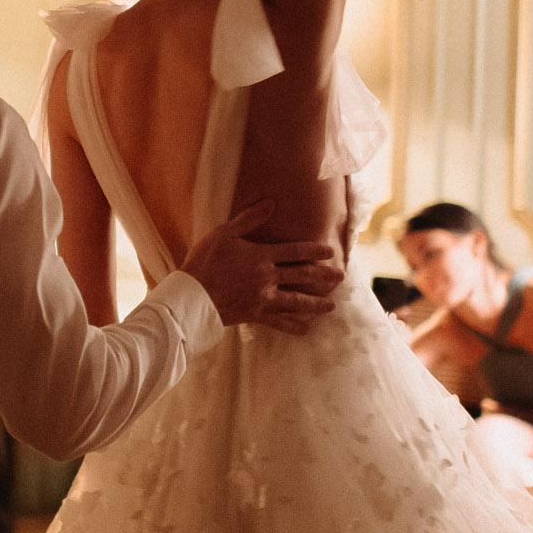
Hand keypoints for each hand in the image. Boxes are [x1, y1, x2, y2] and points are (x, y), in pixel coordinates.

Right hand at [180, 203, 341, 329]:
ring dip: (316, 304)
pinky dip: (293, 326)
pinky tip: (306, 330)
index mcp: (262, 256)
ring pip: (297, 302)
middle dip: (324, 277)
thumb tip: (270, 203)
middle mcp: (268, 278)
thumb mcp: (224, 233)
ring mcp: (263, 299)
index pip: (296, 251)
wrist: (191, 296)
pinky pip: (279, 323)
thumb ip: (249, 219)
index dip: (315, 250)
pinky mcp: (255, 315)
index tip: (331, 252)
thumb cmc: (204, 262)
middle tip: (341, 278)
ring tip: (332, 306)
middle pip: (303, 276)